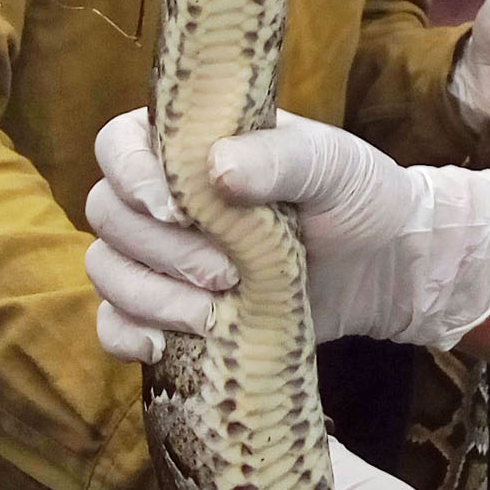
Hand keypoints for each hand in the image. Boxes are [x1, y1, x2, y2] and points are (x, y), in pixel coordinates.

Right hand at [85, 107, 489, 355]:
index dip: (129, 174)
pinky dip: (125, 335)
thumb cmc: (356, 197)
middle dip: (160, 251)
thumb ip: (279, 159)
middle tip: (225, 273)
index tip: (172, 207)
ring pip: (106, 271)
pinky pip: (113, 324)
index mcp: (187, 143)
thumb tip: (218, 170)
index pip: (118, 144)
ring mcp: (161, 257)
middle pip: (106, 214)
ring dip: (148, 297)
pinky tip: (161, 346)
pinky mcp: (169, 311)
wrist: (383, 266)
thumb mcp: (331, 165)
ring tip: (212, 313)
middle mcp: (162, 197)